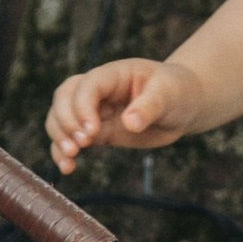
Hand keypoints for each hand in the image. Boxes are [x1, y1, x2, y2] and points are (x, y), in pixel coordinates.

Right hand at [47, 56, 197, 172]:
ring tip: (70, 158)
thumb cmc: (177, 91)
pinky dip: (63, 152)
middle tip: (80, 145)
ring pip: (61, 117)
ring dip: (59, 137)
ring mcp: (95, 111)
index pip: (87, 85)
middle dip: (66, 121)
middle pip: (65, 98)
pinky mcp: (97, 132)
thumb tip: (130, 123)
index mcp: (115, 74)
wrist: (184, 105)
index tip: (92, 131)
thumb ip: (149, 106)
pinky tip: (67, 167)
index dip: (83, 107)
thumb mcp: (168, 94)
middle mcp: (99, 91)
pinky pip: (71, 139)